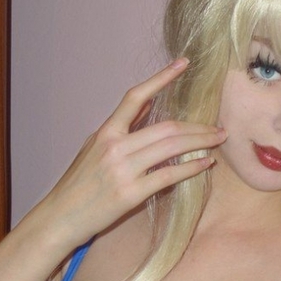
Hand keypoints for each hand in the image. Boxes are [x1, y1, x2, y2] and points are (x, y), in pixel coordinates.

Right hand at [39, 58, 225, 244]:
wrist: (61, 216)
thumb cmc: (80, 184)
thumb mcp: (95, 148)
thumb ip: (122, 126)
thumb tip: (148, 104)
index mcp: (106, 132)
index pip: (136, 97)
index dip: (161, 78)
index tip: (184, 64)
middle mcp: (115, 146)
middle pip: (166, 127)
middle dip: (198, 126)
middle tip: (219, 127)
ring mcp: (123, 169)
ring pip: (171, 147)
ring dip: (200, 142)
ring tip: (218, 140)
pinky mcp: (131, 193)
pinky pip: (169, 176)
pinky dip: (191, 167)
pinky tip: (206, 163)